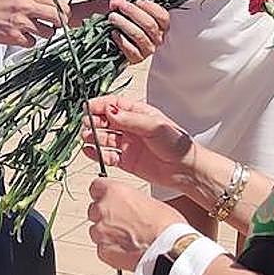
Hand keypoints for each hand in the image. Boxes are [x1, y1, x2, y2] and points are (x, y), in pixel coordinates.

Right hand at [0, 0, 65, 47]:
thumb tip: (57, 7)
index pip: (57, 1)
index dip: (63, 10)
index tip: (63, 14)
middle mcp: (25, 6)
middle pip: (57, 17)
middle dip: (61, 23)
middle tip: (57, 25)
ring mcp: (21, 22)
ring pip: (48, 32)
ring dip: (44, 33)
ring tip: (33, 29)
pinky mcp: (15, 36)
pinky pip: (33, 42)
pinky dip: (29, 41)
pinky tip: (21, 34)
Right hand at [80, 97, 195, 189]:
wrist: (185, 170)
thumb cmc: (176, 144)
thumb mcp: (154, 126)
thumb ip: (130, 119)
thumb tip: (109, 111)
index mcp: (139, 114)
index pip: (114, 104)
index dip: (100, 105)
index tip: (88, 107)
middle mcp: (131, 128)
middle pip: (106, 120)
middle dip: (94, 121)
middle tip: (87, 123)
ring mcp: (127, 144)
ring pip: (104, 138)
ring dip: (93, 137)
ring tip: (87, 138)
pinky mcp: (125, 160)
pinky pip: (107, 155)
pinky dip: (96, 154)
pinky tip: (89, 151)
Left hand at [87, 177, 185, 270]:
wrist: (171, 250)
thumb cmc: (167, 226)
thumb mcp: (150, 201)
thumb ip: (130, 201)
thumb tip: (129, 206)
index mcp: (114, 191)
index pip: (96, 187)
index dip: (103, 194)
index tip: (108, 199)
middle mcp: (103, 209)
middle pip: (95, 210)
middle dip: (106, 216)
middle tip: (123, 223)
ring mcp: (100, 231)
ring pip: (97, 231)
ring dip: (108, 234)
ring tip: (128, 239)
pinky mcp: (103, 251)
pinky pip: (102, 248)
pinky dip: (111, 250)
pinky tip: (127, 251)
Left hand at [108, 0, 168, 63]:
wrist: (114, 47)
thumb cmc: (124, 26)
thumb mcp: (124, 11)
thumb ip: (122, 3)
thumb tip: (117, 0)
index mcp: (160, 26)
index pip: (162, 16)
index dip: (150, 7)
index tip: (137, 1)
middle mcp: (157, 38)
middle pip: (149, 24)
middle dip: (133, 12)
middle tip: (120, 6)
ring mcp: (148, 49)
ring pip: (139, 35)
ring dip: (124, 24)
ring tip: (112, 17)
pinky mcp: (137, 59)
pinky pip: (131, 50)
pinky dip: (121, 40)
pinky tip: (114, 33)